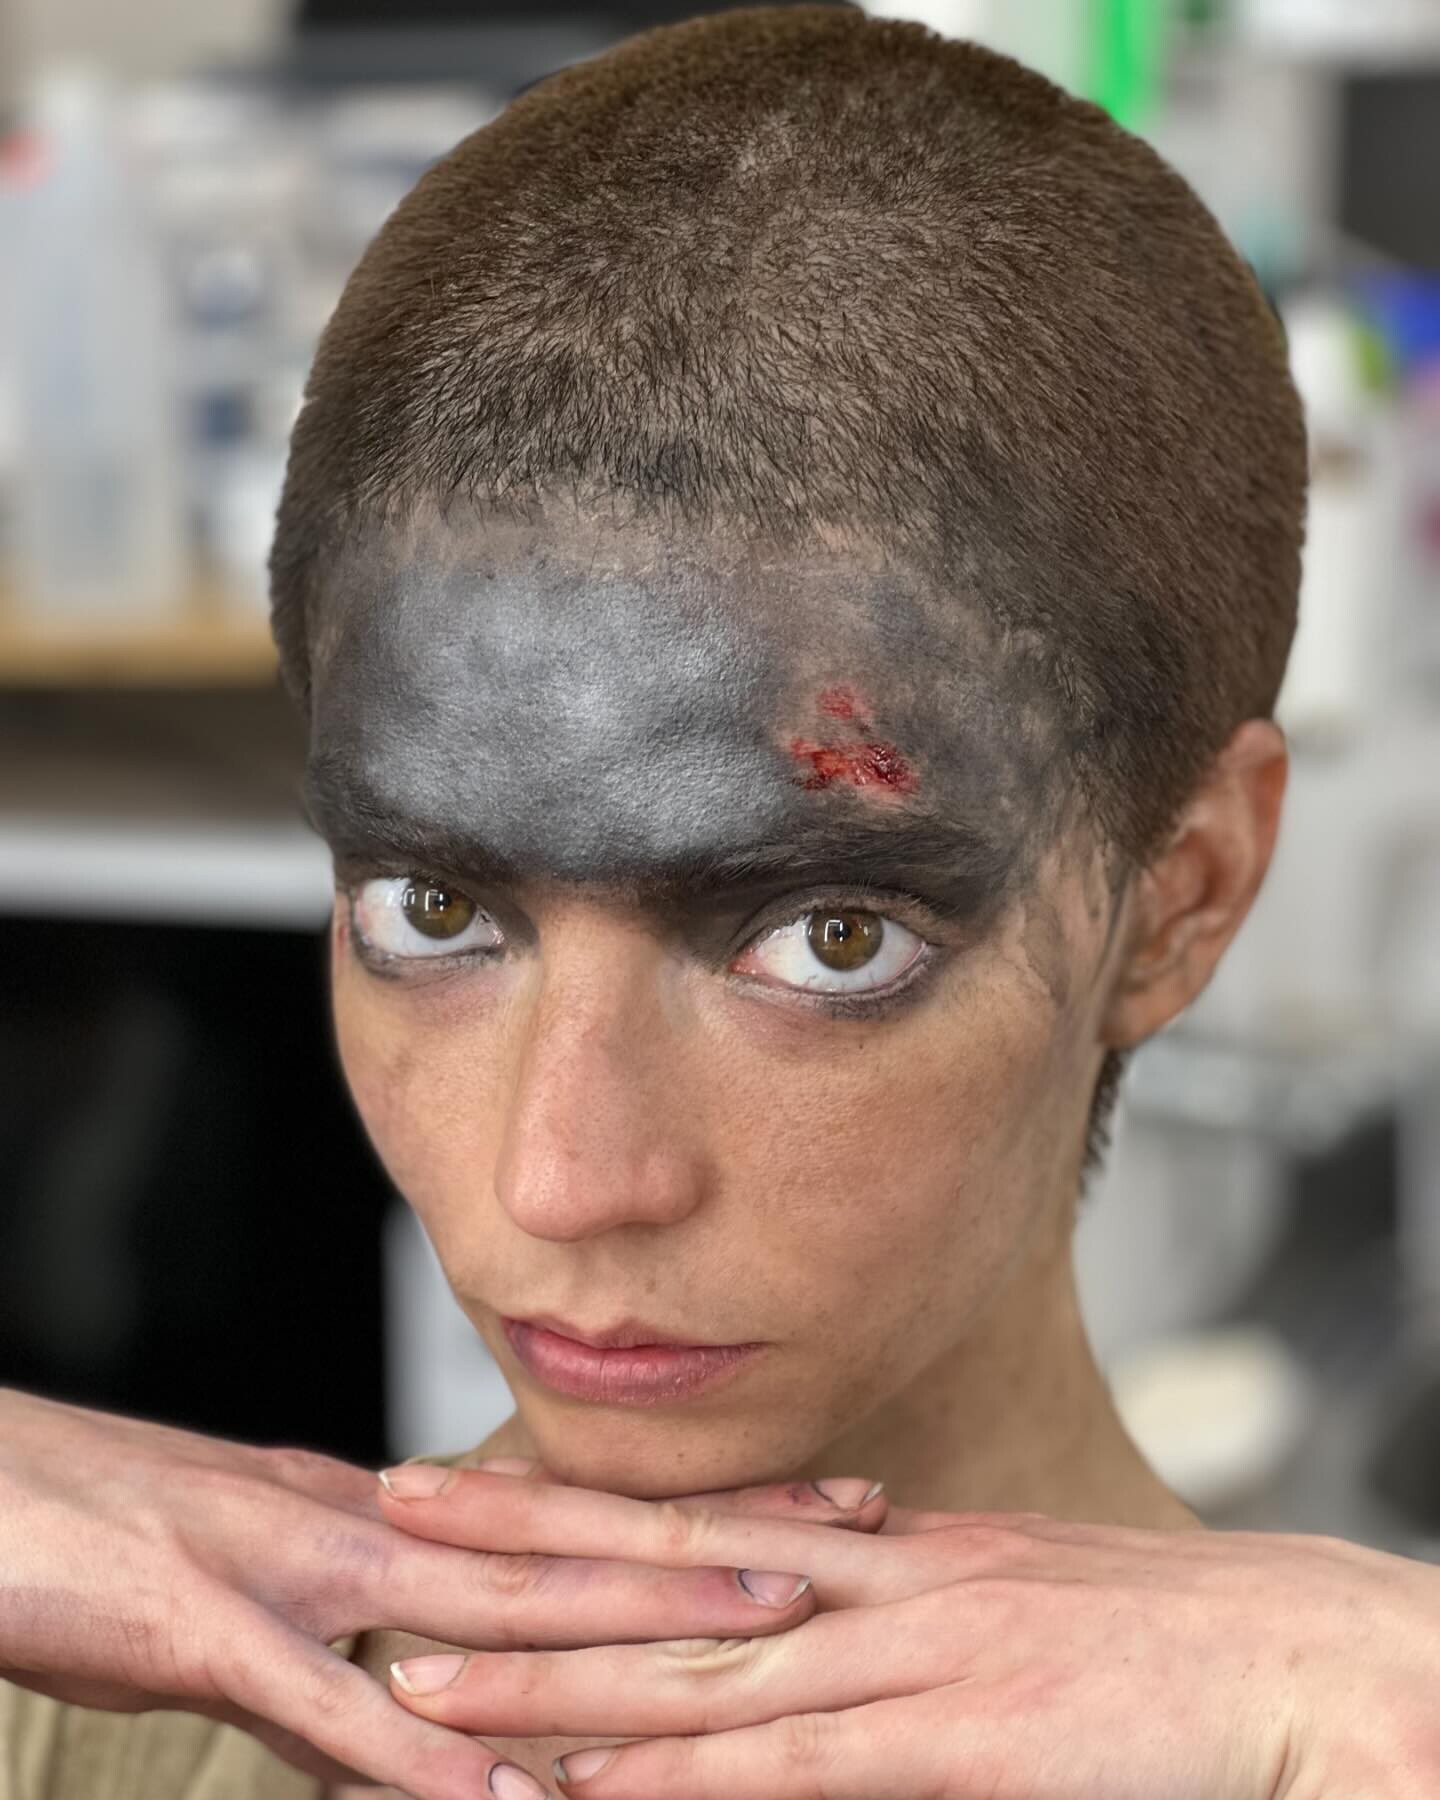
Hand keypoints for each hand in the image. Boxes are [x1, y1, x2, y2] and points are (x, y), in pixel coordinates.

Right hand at [0, 1390, 848, 1799]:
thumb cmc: (104, 1537)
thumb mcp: (250, 1602)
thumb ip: (350, 1668)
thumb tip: (443, 1735)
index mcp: (373, 1512)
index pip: (562, 1506)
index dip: (689, 1509)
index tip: (809, 1510)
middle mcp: (360, 1521)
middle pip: (567, 1534)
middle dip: (711, 1541)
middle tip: (849, 1543)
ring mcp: (292, 1570)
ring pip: (490, 1598)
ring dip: (628, 1618)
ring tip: (757, 1633)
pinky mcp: (209, 1634)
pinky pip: (338, 1706)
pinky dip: (428, 1748)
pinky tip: (515, 1790)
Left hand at [383, 1478, 1439, 1798]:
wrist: (1283, 1653)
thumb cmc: (1148, 1633)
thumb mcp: (999, 1588)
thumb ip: (891, 1594)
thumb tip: (800, 1593)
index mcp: (881, 1540)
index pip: (691, 1516)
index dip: (567, 1505)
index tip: (461, 1485)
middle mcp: (870, 1577)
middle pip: (658, 1561)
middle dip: (514, 1550)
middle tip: (387, 1524)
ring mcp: (905, 1656)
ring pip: (692, 1667)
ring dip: (552, 1682)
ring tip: (424, 1680)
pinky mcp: (952, 1742)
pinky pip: (789, 1764)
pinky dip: (680, 1779)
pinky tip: (587, 1792)